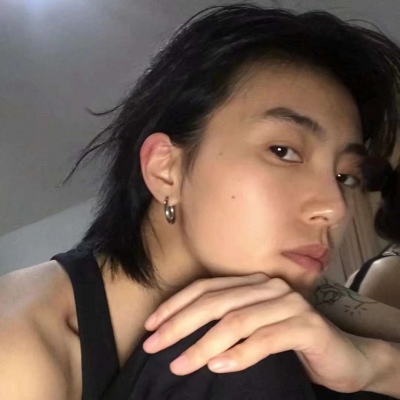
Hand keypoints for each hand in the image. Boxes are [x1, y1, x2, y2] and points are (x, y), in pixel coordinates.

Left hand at [143, 273, 374, 392]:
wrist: (342, 356)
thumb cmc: (289, 343)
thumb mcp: (252, 328)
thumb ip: (225, 323)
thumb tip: (178, 335)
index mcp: (252, 283)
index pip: (205, 288)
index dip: (175, 305)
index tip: (151, 326)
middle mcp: (269, 287)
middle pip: (215, 302)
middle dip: (179, 324)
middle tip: (154, 346)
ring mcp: (289, 304)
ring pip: (236, 321)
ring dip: (203, 345)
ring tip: (179, 365)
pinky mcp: (306, 326)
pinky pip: (266, 339)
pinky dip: (239, 354)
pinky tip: (218, 367)